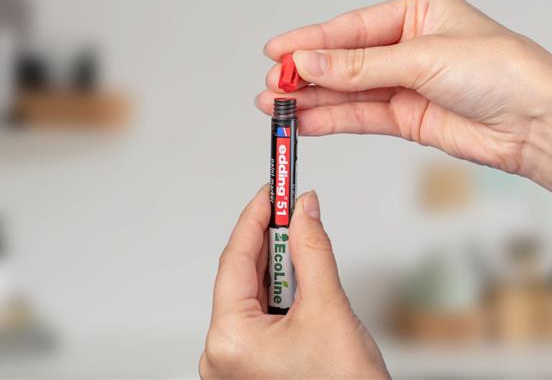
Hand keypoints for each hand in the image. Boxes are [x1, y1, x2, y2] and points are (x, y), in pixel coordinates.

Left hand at [199, 186, 388, 378]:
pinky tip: (295, 272)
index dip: (255, 217)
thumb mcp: (329, 308)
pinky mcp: (250, 367)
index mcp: (230, 340)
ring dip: (276, 263)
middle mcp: (222, 354)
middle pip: (241, 276)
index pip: (236, 260)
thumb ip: (313, 251)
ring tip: (298, 233)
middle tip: (289, 203)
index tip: (272, 188)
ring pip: (250, 295)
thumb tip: (304, 210)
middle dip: (268, 238)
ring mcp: (234, 364)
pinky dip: (277, 290)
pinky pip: (258, 315)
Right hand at [256, 0, 551, 248]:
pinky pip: (362, 116)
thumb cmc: (501, 72)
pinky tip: (306, 120)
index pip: (352, 28)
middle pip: (346, 60)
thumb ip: (361, 66)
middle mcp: (410, 48)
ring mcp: (408, 85)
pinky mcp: (409, 118)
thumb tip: (311, 61)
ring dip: (314, 99)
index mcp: (418, 14)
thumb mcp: (422, 58)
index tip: (278, 51)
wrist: (535, 123)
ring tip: (278, 106)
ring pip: (349, 92)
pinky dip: (333, 118)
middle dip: (308, 73)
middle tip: (274, 85)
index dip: (311, 40)